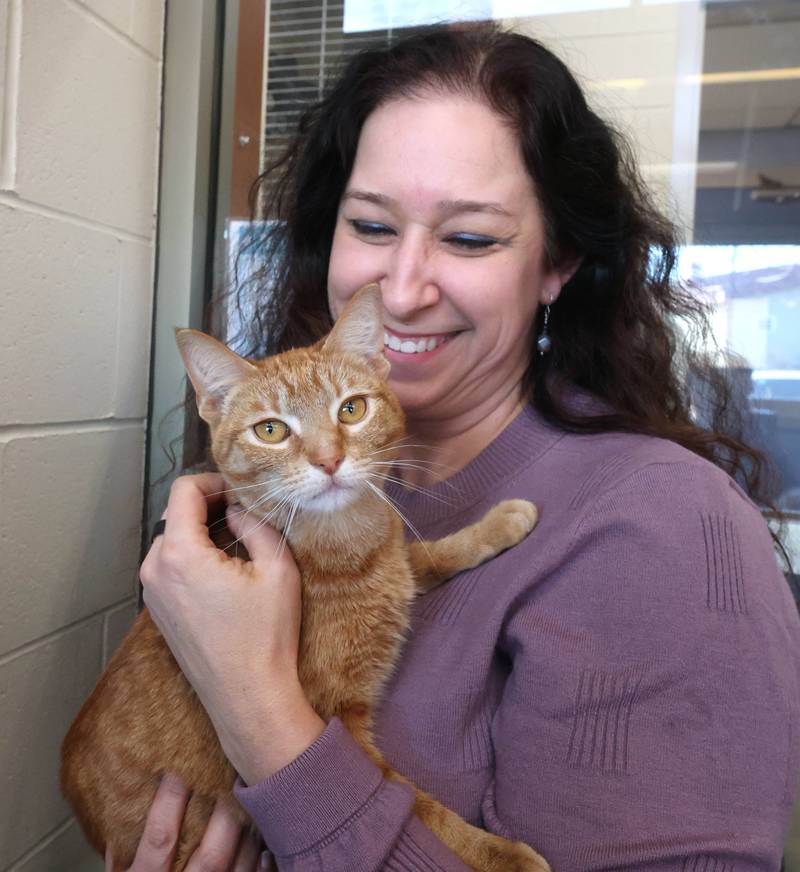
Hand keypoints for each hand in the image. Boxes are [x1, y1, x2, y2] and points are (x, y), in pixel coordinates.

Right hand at [104, 774, 263, 870]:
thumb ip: (119, 862)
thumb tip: (119, 826)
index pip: (159, 841)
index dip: (168, 804)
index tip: (176, 772)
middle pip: (211, 856)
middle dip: (225, 817)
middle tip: (232, 780)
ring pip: (237, 869)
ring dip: (248, 835)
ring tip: (252, 803)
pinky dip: (261, 865)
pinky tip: (263, 846)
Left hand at [140, 474, 324, 783]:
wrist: (248, 696)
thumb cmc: (265, 634)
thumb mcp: (277, 569)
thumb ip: (256, 525)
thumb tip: (238, 510)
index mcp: (180, 554)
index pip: (183, 491)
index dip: (214, 481)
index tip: (241, 492)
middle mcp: (155, 570)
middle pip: (177, 516)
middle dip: (209, 508)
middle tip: (245, 516)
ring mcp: (152, 594)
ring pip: (173, 542)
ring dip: (202, 534)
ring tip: (238, 545)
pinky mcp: (159, 613)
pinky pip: (171, 568)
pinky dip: (194, 559)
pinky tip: (225, 574)